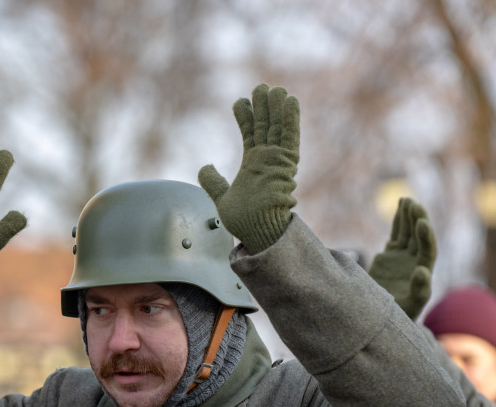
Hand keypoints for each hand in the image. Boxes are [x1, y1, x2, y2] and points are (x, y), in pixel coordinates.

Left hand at [198, 83, 298, 253]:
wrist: (257, 231)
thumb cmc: (244, 220)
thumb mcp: (222, 198)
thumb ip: (213, 182)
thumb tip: (204, 167)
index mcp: (254, 165)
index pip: (250, 134)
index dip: (245, 117)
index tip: (240, 101)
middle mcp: (267, 160)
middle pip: (266, 126)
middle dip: (263, 107)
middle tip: (259, 87)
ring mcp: (277, 160)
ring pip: (278, 128)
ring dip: (276, 108)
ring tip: (274, 88)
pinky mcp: (286, 164)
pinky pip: (289, 137)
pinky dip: (290, 119)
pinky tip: (290, 100)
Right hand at [367, 197, 436, 319]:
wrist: (380, 319)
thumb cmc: (398, 317)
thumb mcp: (410, 307)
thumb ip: (419, 289)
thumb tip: (423, 270)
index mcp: (422, 274)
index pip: (428, 250)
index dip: (426, 236)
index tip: (421, 222)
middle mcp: (415, 262)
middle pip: (419, 237)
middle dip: (417, 220)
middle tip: (413, 204)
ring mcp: (403, 258)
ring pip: (409, 232)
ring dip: (409, 216)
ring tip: (407, 200)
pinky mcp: (390, 256)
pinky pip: (397, 234)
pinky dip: (399, 220)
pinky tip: (400, 205)